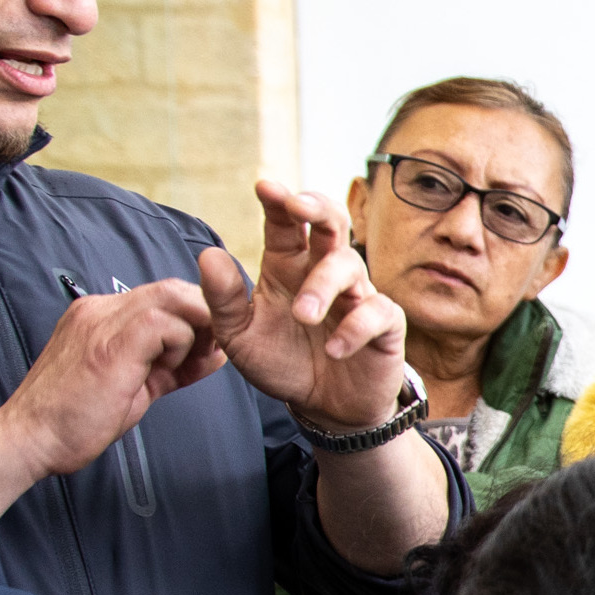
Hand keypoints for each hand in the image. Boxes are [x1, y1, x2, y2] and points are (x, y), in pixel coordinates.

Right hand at [0, 278, 222, 517]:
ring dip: (196, 330)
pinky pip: (163, 323)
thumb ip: (171, 365)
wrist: (32, 438)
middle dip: (205, 317)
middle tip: (210, 351)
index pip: (164, 296)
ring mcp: (102, 324)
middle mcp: (100, 310)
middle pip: (173, 288)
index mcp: (102, 317)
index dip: (196, 318)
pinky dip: (181, 344)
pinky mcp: (109, 346)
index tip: (207, 349)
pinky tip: (169, 369)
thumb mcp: (136, 385)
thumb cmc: (77, 418)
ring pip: (172, 297)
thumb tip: (211, 353)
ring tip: (186, 363)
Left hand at [197, 178, 409, 431]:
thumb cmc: (282, 362)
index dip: (279, 201)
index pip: (286, 223)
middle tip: (299, 206)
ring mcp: (357, 295)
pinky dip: (354, 328)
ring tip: (302, 316)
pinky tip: (333, 350)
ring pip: (349, 265)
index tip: (265, 187)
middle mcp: (323, 272)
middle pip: (331, 221)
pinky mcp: (385, 324)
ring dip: (323, 286)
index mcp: (288, 266)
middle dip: (318, 206)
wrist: (324, 407)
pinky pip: (376, 311)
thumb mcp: (240, 336)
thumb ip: (223, 299)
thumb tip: (209, 255)